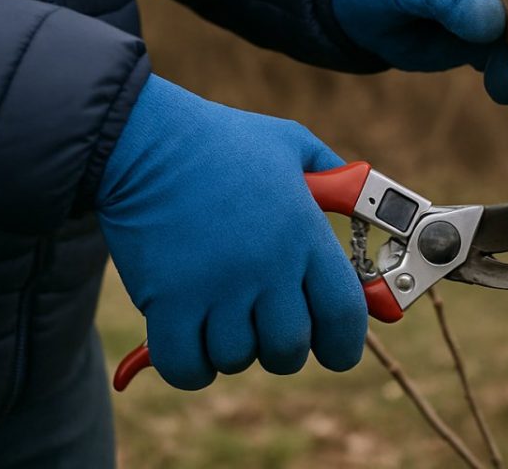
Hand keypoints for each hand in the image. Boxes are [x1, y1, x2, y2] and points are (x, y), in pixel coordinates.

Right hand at [96, 76, 365, 389]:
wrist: (143, 139)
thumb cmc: (220, 140)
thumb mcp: (291, 144)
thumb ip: (335, 180)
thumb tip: (364, 198)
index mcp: (304, 234)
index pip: (344, 318)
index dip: (343, 344)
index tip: (335, 346)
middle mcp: (267, 267)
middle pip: (290, 350)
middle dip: (283, 347)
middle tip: (267, 322)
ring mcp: (217, 287)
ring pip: (238, 358)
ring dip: (232, 348)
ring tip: (223, 314)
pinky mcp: (168, 302)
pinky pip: (188, 368)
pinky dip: (191, 365)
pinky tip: (191, 339)